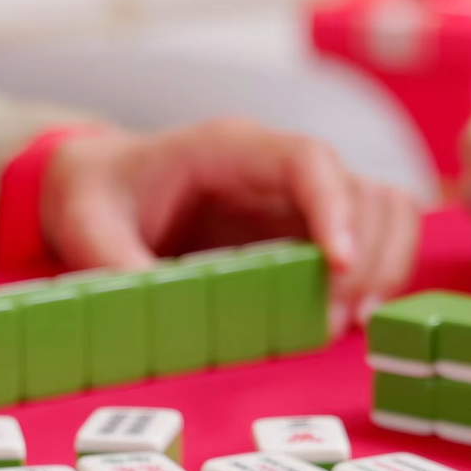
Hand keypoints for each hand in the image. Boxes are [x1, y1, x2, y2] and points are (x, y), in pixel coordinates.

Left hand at [41, 120, 423, 325]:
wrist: (101, 189)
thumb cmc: (99, 192)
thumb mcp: (86, 222)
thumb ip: (113, 260)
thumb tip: (151, 309)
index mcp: (229, 149)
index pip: (307, 159)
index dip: (334, 207)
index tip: (336, 266)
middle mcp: (278, 168)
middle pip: (362, 190)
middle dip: (364, 257)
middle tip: (335, 320)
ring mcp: (299, 199)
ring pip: (383, 211)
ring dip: (382, 266)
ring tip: (349, 322)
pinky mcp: (306, 231)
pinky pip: (371, 239)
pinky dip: (376, 275)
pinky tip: (347, 316)